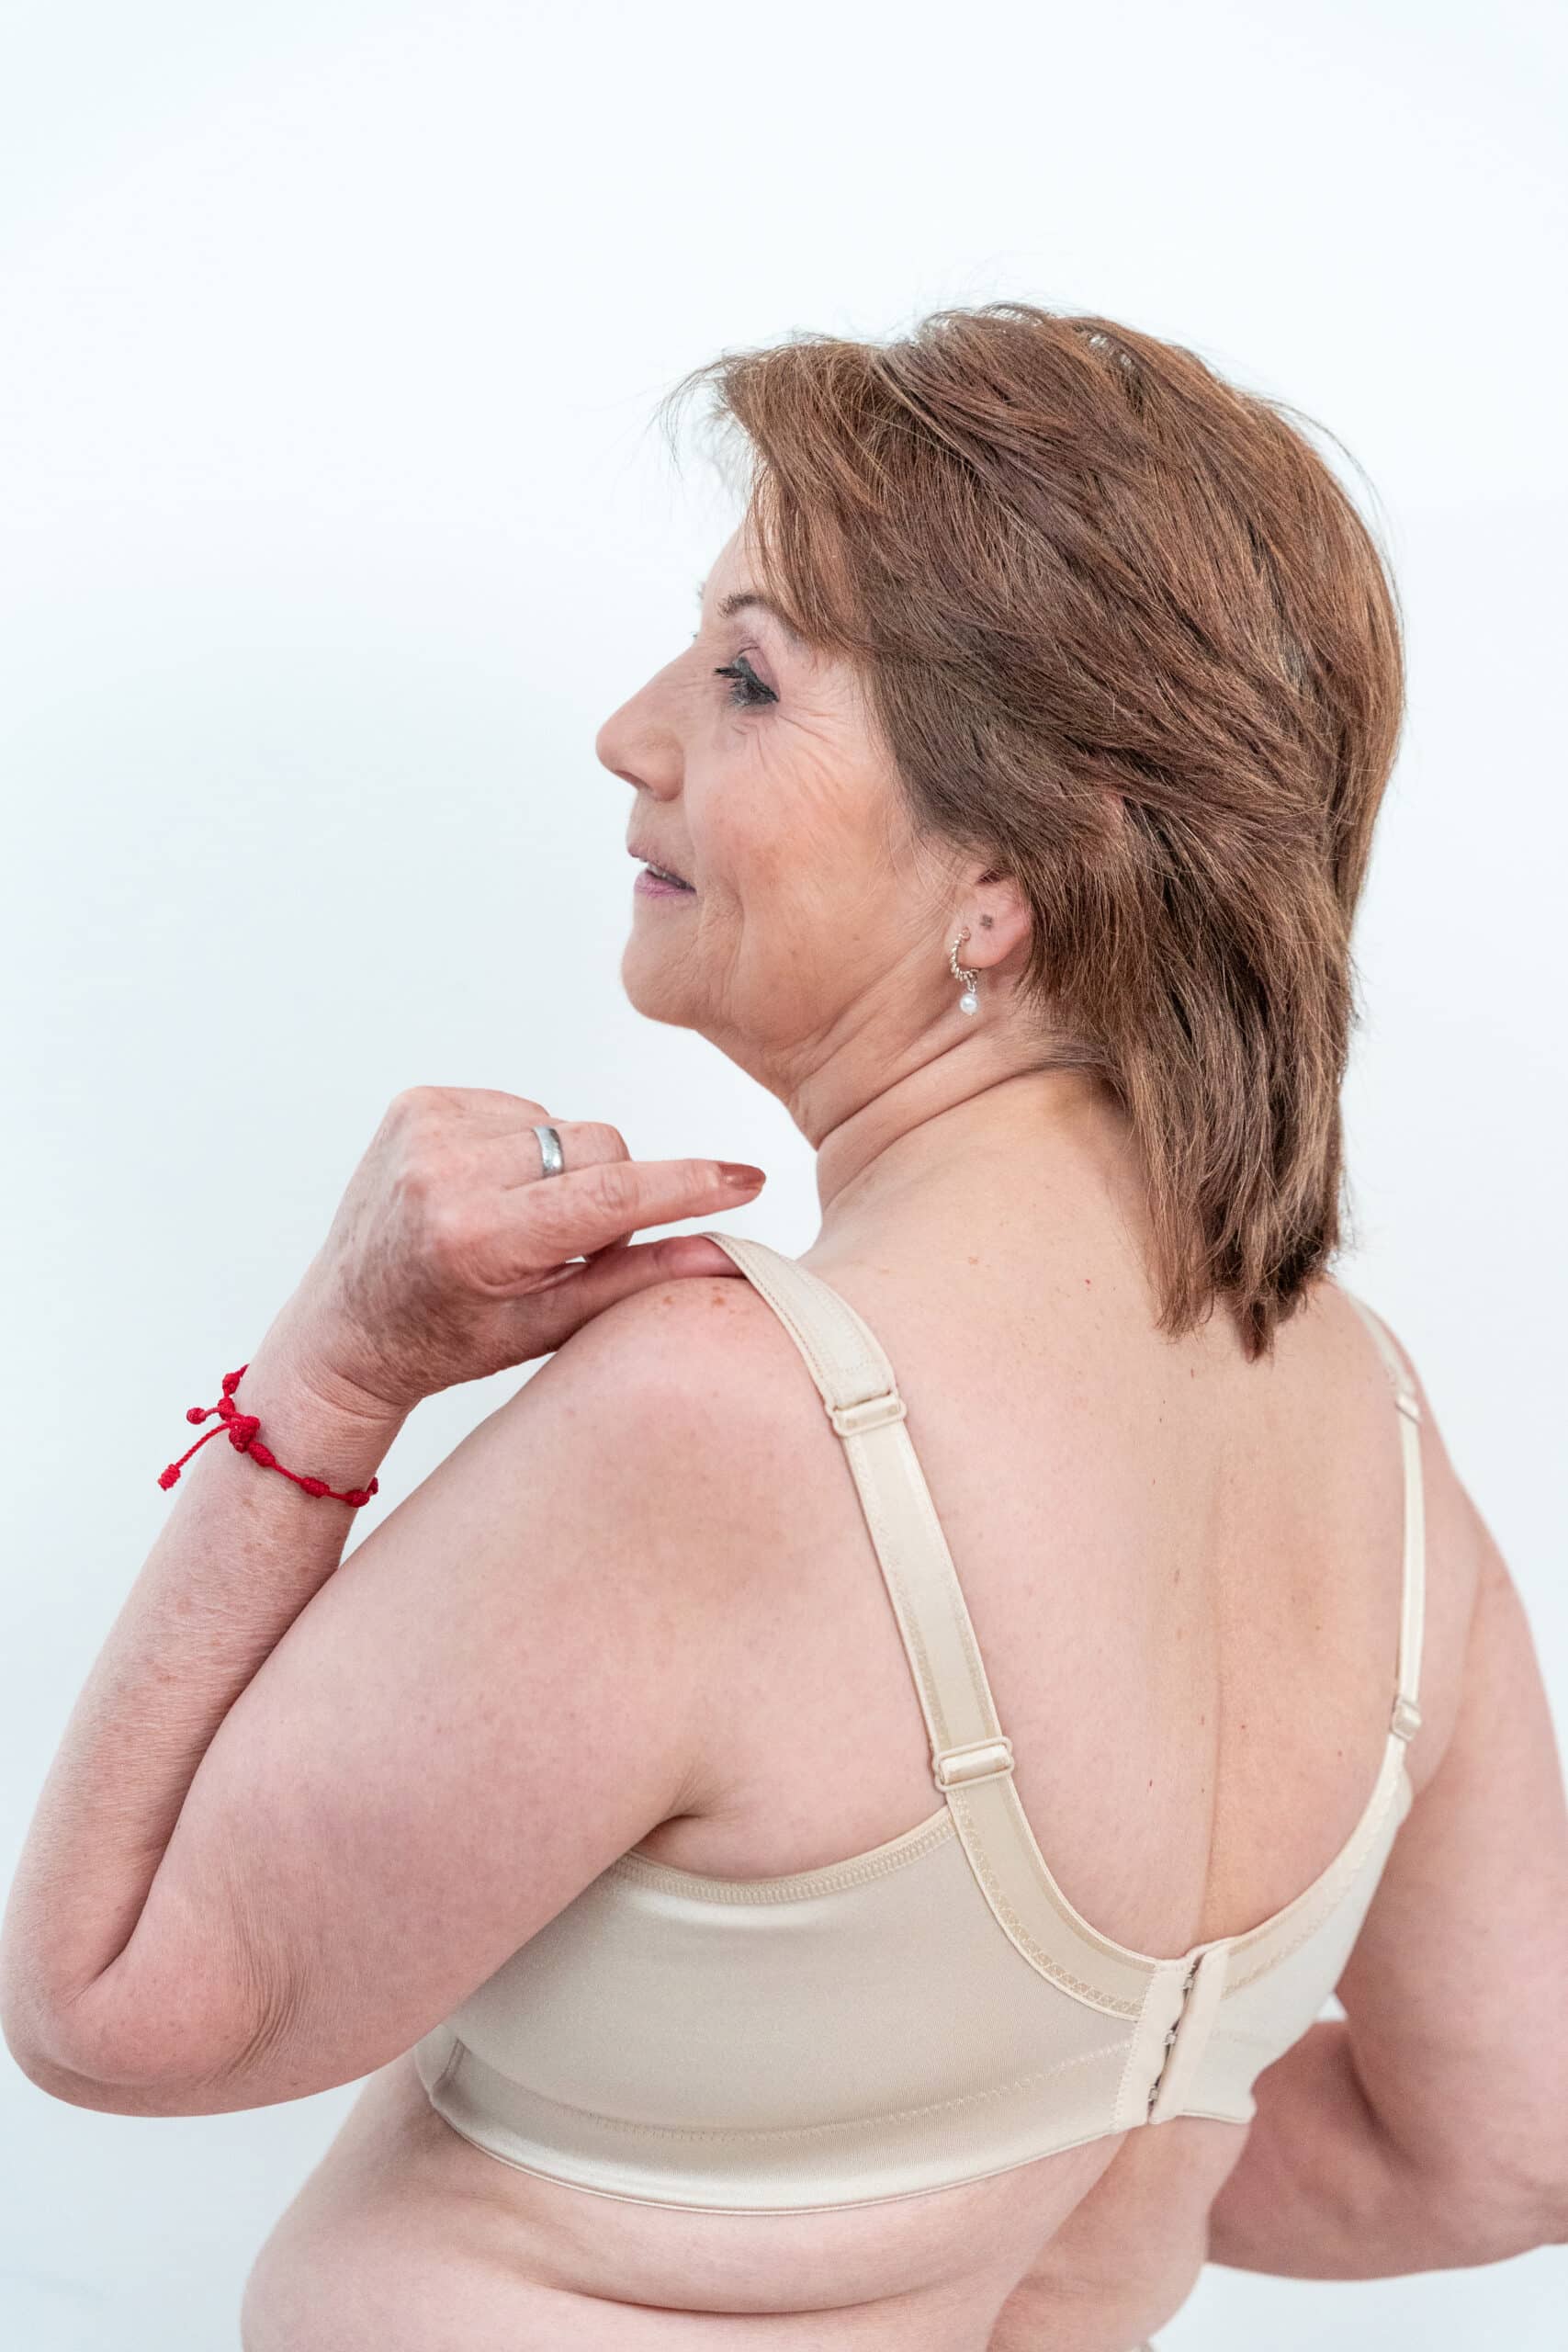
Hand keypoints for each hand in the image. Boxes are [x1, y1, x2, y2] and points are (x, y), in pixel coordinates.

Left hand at [256, 1086, 765, 1413]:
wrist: (344, 1328)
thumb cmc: (447, 1341)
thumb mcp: (548, 1326)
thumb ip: (638, 1279)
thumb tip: (728, 1251)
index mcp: (477, 1238)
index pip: (611, 1196)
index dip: (687, 1186)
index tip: (746, 1179)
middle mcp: (445, 1172)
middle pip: (602, 1147)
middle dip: (611, 1192)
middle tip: (569, 1248)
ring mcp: (425, 1127)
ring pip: (566, 1125)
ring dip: (565, 1170)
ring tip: (519, 1222)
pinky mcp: (417, 1102)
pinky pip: (522, 1108)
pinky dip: (525, 1148)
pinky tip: (492, 1192)